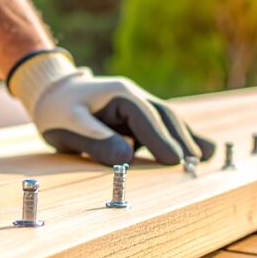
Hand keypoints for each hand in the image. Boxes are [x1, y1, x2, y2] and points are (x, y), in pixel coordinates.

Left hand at [10, 51, 214, 166]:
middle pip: (164, 116)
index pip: (145, 117)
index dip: (161, 139)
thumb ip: (96, 141)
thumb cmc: (57, 110)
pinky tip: (201, 149)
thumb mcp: (69, 126)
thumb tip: (126, 156)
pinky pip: (161, 126)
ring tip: (205, 158)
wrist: (51, 93)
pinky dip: (178, 137)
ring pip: (167, 120)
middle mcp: (133, 96)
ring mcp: (137, 105)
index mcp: (119, 94)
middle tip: (195, 163)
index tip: (175, 160)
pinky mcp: (136, 117)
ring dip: (185, 138)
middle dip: (181, 138)